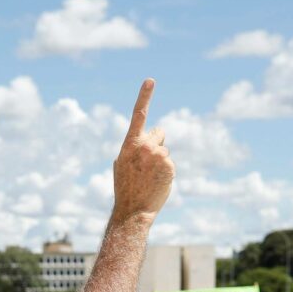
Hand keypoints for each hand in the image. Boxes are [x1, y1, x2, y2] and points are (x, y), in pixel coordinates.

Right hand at [112, 79, 173, 221]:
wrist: (133, 210)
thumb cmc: (126, 188)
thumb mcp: (122, 165)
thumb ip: (133, 148)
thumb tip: (146, 140)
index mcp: (129, 144)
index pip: (138, 116)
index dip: (144, 97)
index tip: (150, 81)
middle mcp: (144, 146)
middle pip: (158, 134)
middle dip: (156, 143)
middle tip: (146, 165)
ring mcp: (157, 155)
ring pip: (165, 151)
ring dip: (160, 161)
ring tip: (149, 178)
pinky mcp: (169, 165)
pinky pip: (170, 163)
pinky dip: (166, 172)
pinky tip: (157, 182)